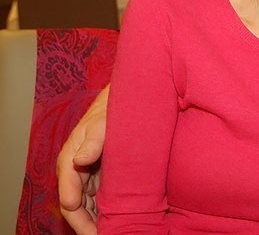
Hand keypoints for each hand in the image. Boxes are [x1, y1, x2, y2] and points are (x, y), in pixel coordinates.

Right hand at [56, 86, 108, 234]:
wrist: (124, 101)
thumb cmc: (110, 111)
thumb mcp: (102, 123)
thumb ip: (93, 141)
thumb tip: (80, 159)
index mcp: (70, 161)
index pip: (69, 198)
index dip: (79, 217)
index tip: (94, 231)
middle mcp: (75, 171)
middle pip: (76, 207)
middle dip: (88, 225)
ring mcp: (88, 174)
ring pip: (87, 205)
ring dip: (96, 220)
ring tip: (114, 231)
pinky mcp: (101, 173)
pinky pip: (98, 198)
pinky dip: (103, 210)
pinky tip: (115, 220)